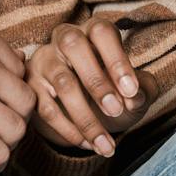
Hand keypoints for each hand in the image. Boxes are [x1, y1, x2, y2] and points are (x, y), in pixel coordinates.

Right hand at [26, 22, 155, 157]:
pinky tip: (88, 143)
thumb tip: (134, 98)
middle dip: (97, 81)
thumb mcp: (135, 89)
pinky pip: (47, 108)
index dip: (117, 60)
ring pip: (62, 83)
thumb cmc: (114, 90)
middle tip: (115, 111)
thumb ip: (143, 89)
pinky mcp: (32, 87)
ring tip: (106, 144)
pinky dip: (69, 130)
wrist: (85, 110)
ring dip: (86, 117)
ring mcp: (45, 61)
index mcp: (94, 31)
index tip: (132, 91)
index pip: (102, 33)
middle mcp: (65, 38)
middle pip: (73, 45)